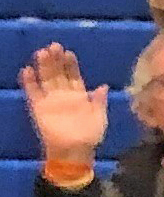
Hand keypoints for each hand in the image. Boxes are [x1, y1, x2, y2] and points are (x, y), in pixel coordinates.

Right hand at [21, 45, 108, 166]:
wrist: (75, 151)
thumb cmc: (90, 135)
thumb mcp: (100, 117)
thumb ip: (100, 101)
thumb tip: (104, 86)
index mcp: (79, 95)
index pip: (73, 75)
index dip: (71, 64)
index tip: (68, 52)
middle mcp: (64, 94)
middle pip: (58, 73)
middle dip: (56, 60)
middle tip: (53, 46)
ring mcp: (50, 100)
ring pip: (46, 79)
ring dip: (43, 66)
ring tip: (41, 52)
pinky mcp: (38, 107)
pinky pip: (32, 92)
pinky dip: (29, 82)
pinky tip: (27, 70)